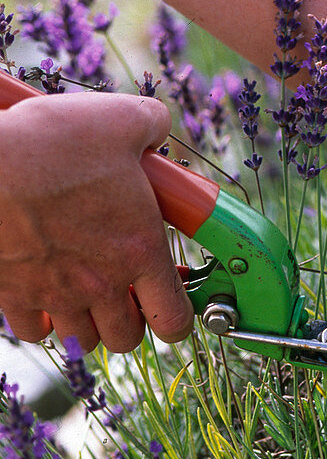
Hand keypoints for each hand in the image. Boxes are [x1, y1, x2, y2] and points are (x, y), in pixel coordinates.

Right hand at [0, 92, 194, 352]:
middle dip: (130, 320)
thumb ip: (151, 125)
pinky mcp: (13, 295)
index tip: (170, 301)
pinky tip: (44, 290)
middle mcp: (101, 282)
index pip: (174, 318)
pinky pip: (35, 330)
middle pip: (126, 337)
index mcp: (139, 248)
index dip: (178, 317)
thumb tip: (156, 128)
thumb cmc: (51, 142)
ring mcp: (55, 294)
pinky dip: (42, 319)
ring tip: (84, 289)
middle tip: (125, 290)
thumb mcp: (120, 119)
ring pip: (83, 339)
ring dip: (88, 320)